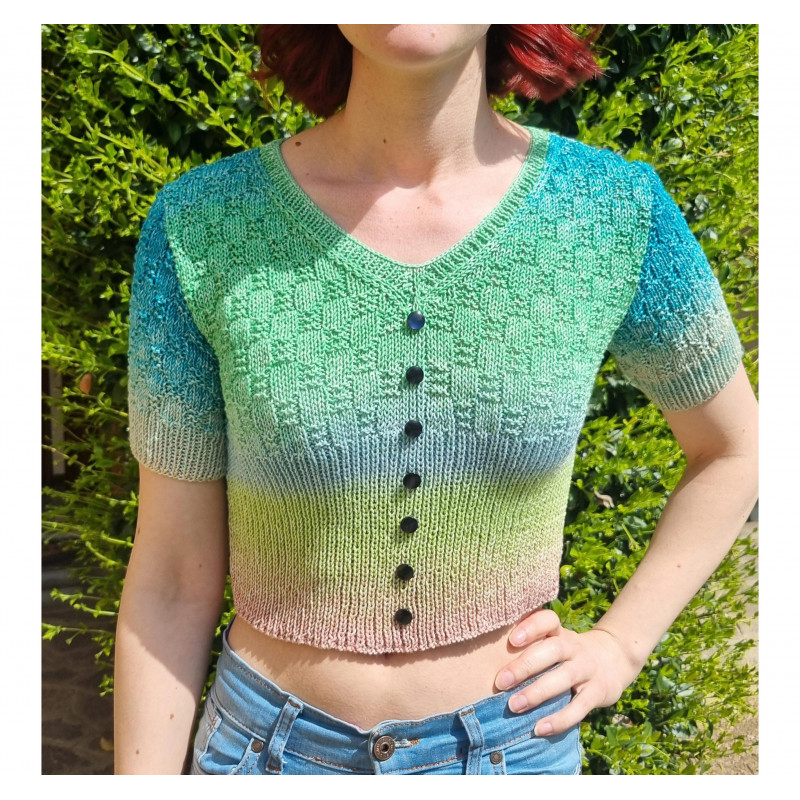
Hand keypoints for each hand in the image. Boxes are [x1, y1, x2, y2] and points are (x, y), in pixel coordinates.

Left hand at [494, 609, 642, 736]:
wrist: (614, 659)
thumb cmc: (568, 652)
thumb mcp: (555, 641)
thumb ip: (530, 646)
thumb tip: (485, 661)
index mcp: (559, 633)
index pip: (548, 621)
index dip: (531, 627)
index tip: (512, 640)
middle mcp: (574, 647)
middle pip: (551, 650)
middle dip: (524, 666)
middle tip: (500, 682)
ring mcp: (587, 669)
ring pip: (563, 678)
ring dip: (537, 693)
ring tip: (513, 706)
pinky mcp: (598, 692)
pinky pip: (579, 707)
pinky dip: (559, 720)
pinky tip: (539, 728)